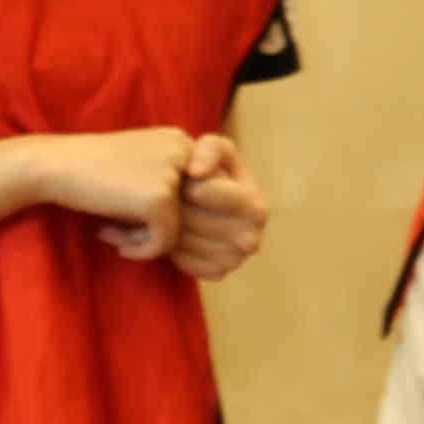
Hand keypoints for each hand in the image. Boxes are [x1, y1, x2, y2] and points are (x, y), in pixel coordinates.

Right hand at [53, 126, 204, 257]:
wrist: (54, 165)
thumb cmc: (93, 171)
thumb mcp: (141, 166)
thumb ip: (171, 185)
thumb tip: (204, 230)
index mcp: (181, 140)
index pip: (202, 194)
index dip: (175, 214)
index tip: (138, 217)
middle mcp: (184, 152)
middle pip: (196, 213)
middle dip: (161, 229)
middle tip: (125, 230)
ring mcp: (174, 175)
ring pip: (181, 230)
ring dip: (148, 239)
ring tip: (116, 231)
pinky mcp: (160, 199)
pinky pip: (165, 243)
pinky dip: (142, 250)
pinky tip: (113, 238)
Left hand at [170, 133, 267, 281]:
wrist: (210, 203)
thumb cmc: (213, 172)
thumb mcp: (216, 149)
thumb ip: (209, 149)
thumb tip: (198, 173)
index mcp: (256, 208)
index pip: (204, 192)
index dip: (187, 181)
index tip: (185, 179)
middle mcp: (251, 240)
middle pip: (191, 219)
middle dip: (174, 203)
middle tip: (170, 195)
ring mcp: (235, 261)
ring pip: (182, 241)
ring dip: (166, 224)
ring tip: (168, 210)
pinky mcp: (217, 274)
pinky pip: (182, 261)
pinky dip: (170, 245)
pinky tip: (172, 230)